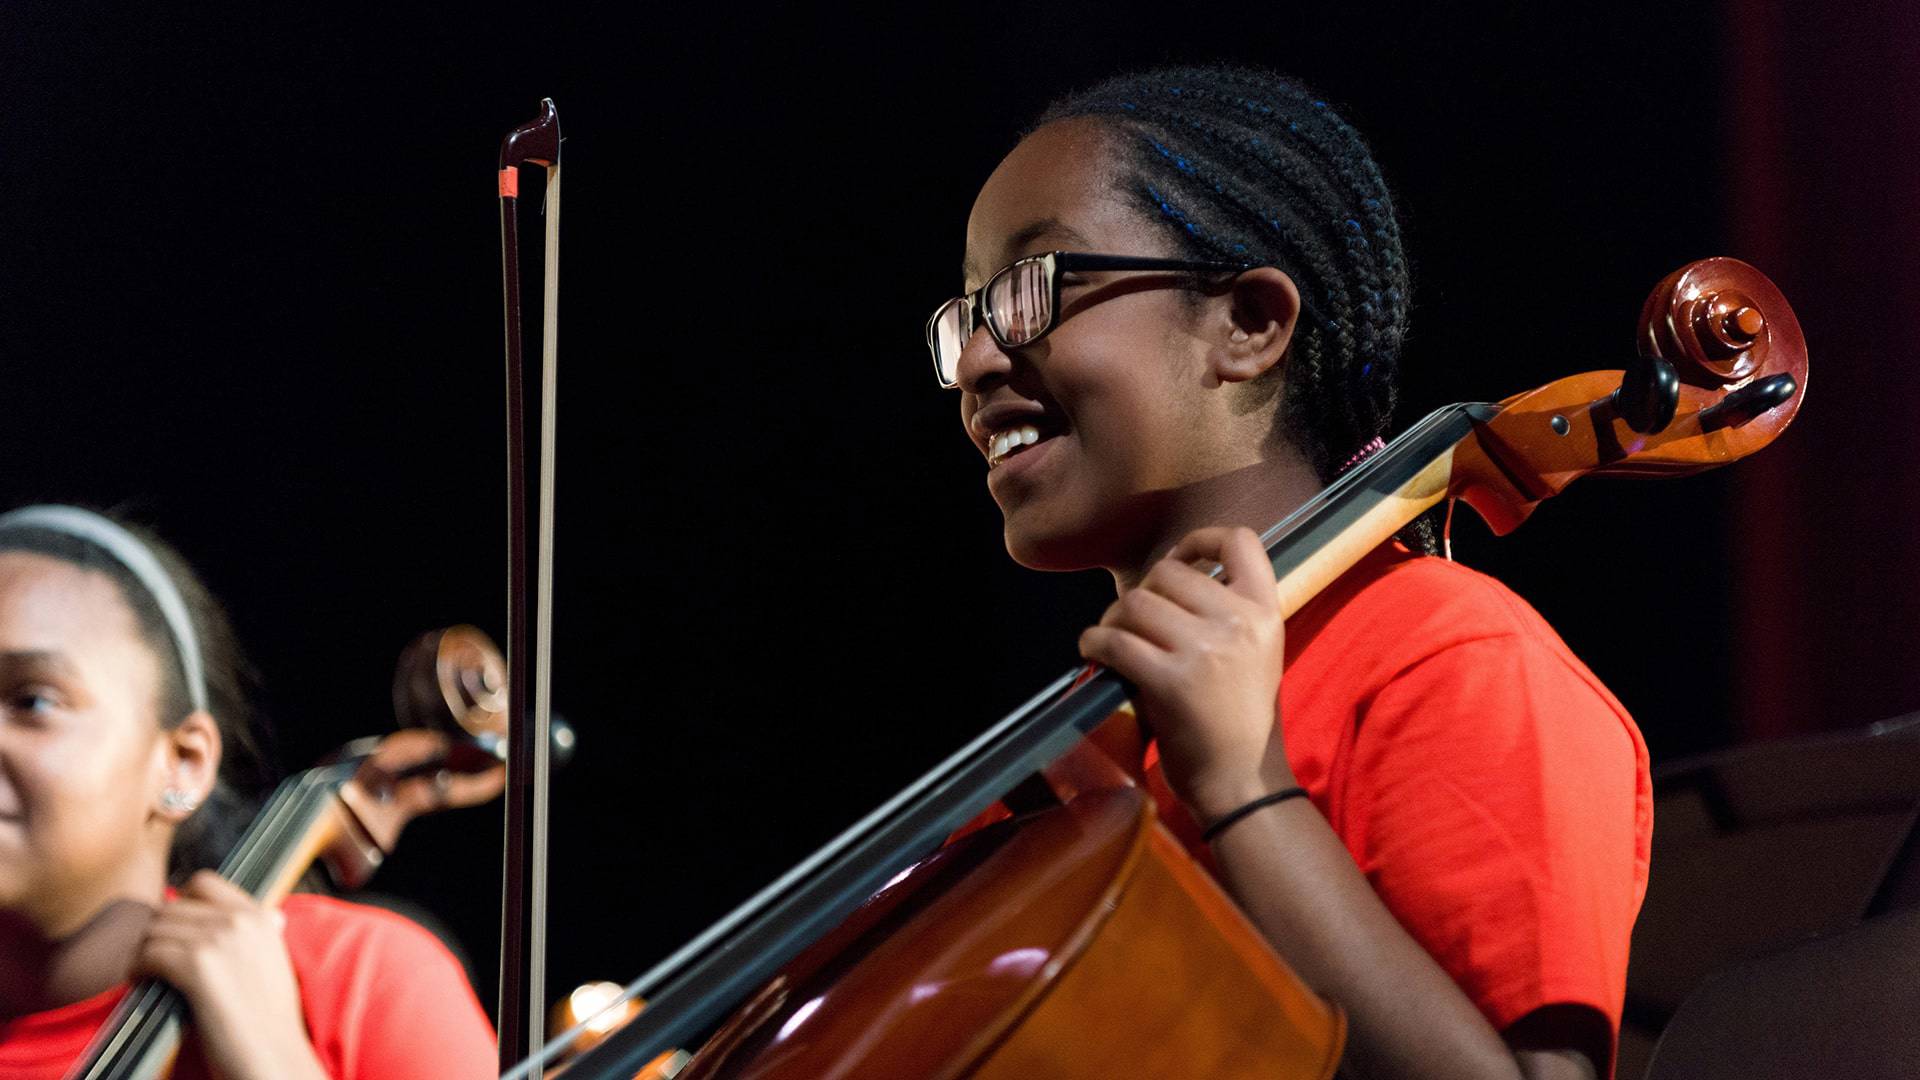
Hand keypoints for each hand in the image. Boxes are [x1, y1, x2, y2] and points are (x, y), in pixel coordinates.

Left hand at [135, 871, 327, 1079]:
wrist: (272, 1055)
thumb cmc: (270, 1021)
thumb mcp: (273, 962)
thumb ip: (256, 935)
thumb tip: (241, 918)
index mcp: (259, 917)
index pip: (204, 882)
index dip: (179, 903)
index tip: (173, 929)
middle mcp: (240, 920)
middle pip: (171, 907)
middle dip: (156, 933)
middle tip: (153, 960)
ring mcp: (219, 939)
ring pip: (155, 929)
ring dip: (143, 952)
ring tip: (145, 974)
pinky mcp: (198, 965)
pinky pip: (149, 953)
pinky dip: (137, 970)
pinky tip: (142, 983)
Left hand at [1077, 526, 1295, 819]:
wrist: (1242, 781)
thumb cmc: (1239, 718)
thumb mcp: (1256, 652)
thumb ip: (1226, 612)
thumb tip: (1167, 577)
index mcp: (1266, 612)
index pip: (1241, 540)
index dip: (1200, 539)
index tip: (1179, 562)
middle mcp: (1239, 623)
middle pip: (1167, 573)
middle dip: (1141, 594)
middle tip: (1135, 623)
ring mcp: (1206, 651)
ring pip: (1135, 603)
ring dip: (1114, 619)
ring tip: (1114, 640)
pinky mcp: (1171, 682)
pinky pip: (1114, 641)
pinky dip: (1094, 642)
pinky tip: (1093, 652)